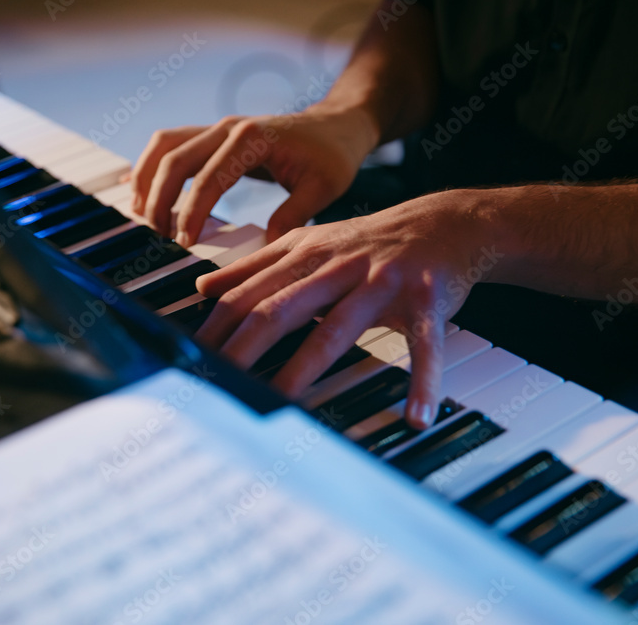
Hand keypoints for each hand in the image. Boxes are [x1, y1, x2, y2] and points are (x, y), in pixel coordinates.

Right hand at [128, 104, 377, 246]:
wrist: (336, 125)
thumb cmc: (331, 155)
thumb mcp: (322, 188)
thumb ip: (293, 216)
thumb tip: (266, 250)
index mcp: (252, 139)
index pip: (209, 178)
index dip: (191, 212)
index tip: (184, 243)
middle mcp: (228, 128)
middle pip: (174, 158)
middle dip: (159, 199)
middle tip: (158, 236)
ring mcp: (218, 128)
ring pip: (165, 146)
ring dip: (148, 179)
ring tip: (143, 216)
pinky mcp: (213, 136)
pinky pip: (171, 145)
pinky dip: (152, 166)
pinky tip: (143, 192)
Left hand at [193, 190, 486, 428]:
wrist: (448, 221)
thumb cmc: (372, 241)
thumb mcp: (308, 243)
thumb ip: (255, 267)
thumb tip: (203, 288)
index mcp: (304, 255)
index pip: (248, 293)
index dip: (216, 327)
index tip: (190, 358)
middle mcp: (338, 265)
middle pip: (280, 308)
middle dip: (243, 347)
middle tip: (217, 385)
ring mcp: (381, 281)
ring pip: (338, 327)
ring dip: (306, 367)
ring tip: (282, 402)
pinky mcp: (427, 299)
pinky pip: (423, 344)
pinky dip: (422, 379)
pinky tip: (415, 415)